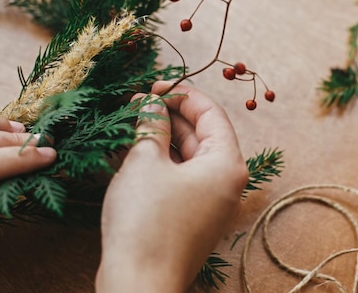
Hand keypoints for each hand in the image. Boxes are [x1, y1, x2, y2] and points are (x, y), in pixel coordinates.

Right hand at [96, 82, 248, 292]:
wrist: (139, 285)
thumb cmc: (147, 221)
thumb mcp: (145, 162)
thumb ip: (151, 125)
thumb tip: (150, 103)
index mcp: (227, 164)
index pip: (211, 113)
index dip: (182, 94)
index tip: (153, 86)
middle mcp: (225, 182)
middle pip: (200, 134)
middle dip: (168, 114)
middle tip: (136, 102)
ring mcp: (209, 202)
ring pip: (187, 156)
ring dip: (161, 137)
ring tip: (130, 120)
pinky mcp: (190, 217)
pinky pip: (179, 178)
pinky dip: (159, 162)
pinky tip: (133, 149)